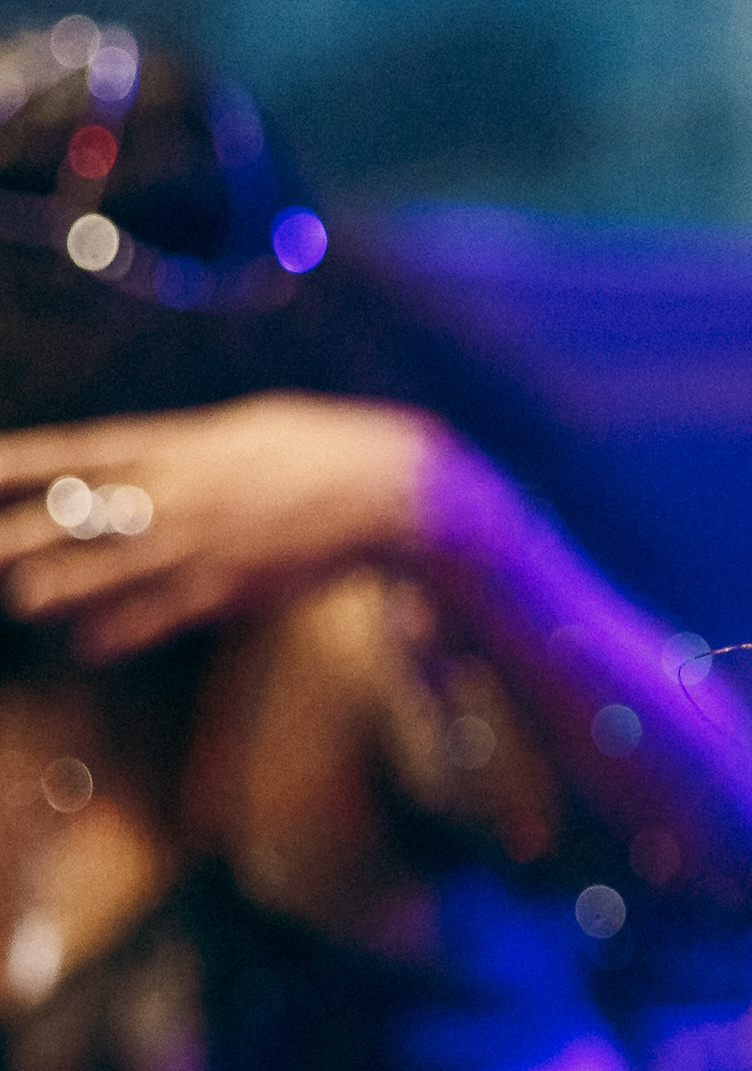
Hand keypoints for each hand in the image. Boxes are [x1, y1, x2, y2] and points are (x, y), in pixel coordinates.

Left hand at [0, 395, 479, 661]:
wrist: (395, 490)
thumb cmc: (331, 448)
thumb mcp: (251, 427)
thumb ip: (193, 447)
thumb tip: (156, 457)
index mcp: (179, 445)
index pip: (76, 453)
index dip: (22, 463)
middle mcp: (175, 495)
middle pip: (73, 518)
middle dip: (19, 536)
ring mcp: (200, 545)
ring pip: (104, 572)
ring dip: (57, 588)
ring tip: (23, 600)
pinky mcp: (232, 588)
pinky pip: (159, 616)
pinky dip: (119, 632)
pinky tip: (88, 644)